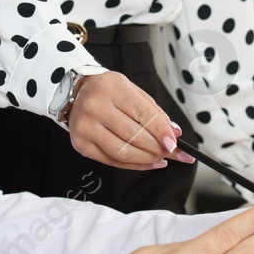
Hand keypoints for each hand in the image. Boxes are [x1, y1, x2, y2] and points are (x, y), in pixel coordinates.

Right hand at [65, 72, 193, 170]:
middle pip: (134, 136)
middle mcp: (95, 106)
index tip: (174, 143)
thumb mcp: (133, 91)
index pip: (143, 114)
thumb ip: (154, 111)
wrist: (78, 93)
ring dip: (147, 159)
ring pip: (123, 152)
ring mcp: (85, 127)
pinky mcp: (81, 144)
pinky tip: (145, 162)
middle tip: (171, 152)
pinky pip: (112, 161)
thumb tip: (173, 133)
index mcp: (112, 88)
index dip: (161, 132)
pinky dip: (133, 165)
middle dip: (158, 148)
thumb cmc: (108, 92)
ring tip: (160, 158)